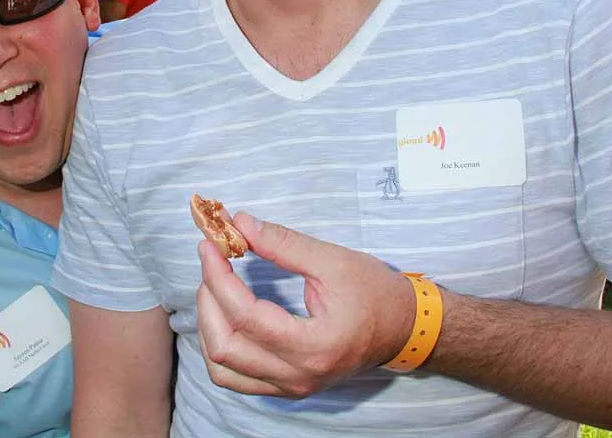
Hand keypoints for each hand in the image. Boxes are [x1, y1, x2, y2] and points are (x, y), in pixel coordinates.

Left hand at [196, 213, 413, 397]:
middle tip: (211, 261)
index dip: (219, 277)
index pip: (245, 315)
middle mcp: (299, 376)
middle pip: (225, 347)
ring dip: (208, 326)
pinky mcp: (288, 387)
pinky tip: (224, 314)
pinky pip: (236, 377)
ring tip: (215, 286)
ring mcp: (292, 387)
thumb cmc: (375, 292)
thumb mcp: (332, 260)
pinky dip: (220, 346)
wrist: (403, 328)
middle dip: (208, 299)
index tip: (210, 246)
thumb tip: (240, 224)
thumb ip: (283, 243)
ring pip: (223, 370)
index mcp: (313, 345)